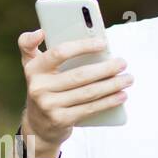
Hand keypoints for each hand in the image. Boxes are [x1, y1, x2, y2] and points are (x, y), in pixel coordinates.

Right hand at [16, 28, 131, 155]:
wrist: (37, 126)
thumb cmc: (42, 87)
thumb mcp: (31, 66)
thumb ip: (29, 45)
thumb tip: (40, 32)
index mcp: (33, 68)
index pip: (60, 53)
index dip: (83, 46)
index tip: (103, 43)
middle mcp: (38, 87)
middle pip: (79, 75)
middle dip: (106, 68)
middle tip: (123, 63)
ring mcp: (49, 106)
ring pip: (88, 92)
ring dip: (112, 85)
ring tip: (128, 79)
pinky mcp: (61, 120)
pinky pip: (90, 109)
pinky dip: (108, 102)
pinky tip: (121, 95)